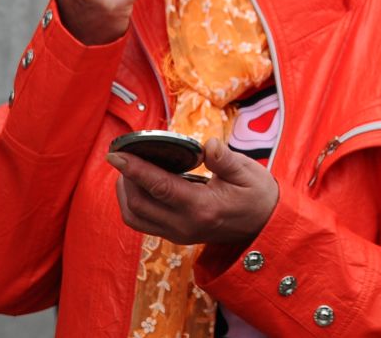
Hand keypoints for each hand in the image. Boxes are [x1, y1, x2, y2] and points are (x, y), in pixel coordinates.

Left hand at [108, 135, 277, 245]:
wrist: (264, 227)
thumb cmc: (258, 195)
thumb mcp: (249, 172)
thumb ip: (225, 159)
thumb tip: (207, 145)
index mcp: (203, 207)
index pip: (159, 187)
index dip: (135, 169)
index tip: (116, 154)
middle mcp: (185, 225)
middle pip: (139, 204)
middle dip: (125, 178)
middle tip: (124, 153)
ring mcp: (178, 234)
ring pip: (135, 217)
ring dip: (125, 193)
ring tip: (128, 168)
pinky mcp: (175, 235)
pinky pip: (143, 223)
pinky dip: (133, 203)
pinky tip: (139, 184)